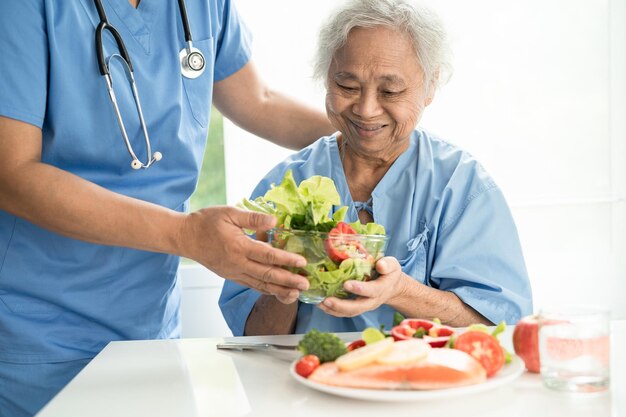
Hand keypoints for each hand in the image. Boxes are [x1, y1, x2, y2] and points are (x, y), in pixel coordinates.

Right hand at [179, 206, 307, 302]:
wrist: (185, 237)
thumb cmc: (206, 222)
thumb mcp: (229, 212)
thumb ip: (253, 218)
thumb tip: (275, 220)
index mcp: (238, 246)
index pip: (267, 255)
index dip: (286, 259)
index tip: (302, 262)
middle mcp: (237, 263)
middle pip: (267, 275)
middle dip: (288, 280)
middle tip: (306, 284)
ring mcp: (234, 272)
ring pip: (260, 285)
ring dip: (280, 290)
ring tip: (297, 293)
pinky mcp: (231, 276)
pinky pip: (252, 285)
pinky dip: (266, 290)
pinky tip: (278, 291)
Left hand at [318, 257, 406, 316]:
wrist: (391, 287)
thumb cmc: (389, 273)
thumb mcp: (392, 266)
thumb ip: (387, 265)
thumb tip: (380, 265)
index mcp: (381, 289)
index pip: (372, 291)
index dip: (360, 289)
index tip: (347, 284)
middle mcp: (372, 301)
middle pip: (357, 307)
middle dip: (342, 306)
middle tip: (327, 301)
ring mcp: (364, 306)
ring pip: (349, 312)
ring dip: (334, 310)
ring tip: (320, 304)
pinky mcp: (357, 307)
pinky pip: (345, 312)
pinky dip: (333, 311)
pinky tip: (321, 304)